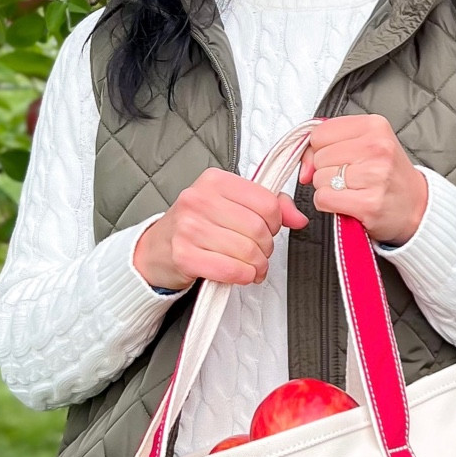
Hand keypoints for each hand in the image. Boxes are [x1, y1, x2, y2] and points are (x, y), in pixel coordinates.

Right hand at [133, 168, 307, 291]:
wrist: (156, 249)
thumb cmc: (196, 226)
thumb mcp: (230, 205)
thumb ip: (268, 206)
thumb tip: (299, 218)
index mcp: (214, 180)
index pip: (266, 202)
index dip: (275, 223)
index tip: (267, 230)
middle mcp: (199, 199)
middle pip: (258, 229)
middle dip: (266, 248)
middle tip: (259, 254)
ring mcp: (189, 227)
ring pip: (247, 251)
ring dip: (257, 266)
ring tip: (251, 268)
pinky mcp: (184, 255)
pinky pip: (230, 270)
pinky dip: (243, 276)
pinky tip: (241, 275)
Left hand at [301, 115, 428, 245]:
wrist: (417, 206)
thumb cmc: (389, 175)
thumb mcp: (367, 145)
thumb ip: (331, 144)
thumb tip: (304, 167)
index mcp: (375, 126)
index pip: (320, 132)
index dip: (319, 149)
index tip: (335, 158)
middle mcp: (377, 147)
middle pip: (319, 156)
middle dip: (326, 170)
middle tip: (351, 177)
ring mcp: (374, 175)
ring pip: (319, 179)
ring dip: (328, 189)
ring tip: (353, 190)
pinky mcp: (368, 203)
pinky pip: (324, 199)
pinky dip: (329, 204)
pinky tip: (349, 203)